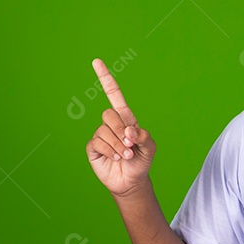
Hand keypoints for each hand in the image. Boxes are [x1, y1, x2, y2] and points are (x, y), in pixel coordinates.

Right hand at [85, 58, 155, 195]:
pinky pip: (97, 142)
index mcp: (125, 119)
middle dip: (121, 131)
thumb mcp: (150, 148)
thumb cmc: (141, 162)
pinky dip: (110, 151)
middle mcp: (111, 124)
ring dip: (118, 145)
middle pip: (109, 114)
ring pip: (104, 130)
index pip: (114, 95)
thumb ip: (144, 137)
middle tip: (130, 146)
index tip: (96, 61)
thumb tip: (129, 131)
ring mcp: (101, 135)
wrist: (132, 181)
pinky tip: (116, 158)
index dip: (105, 79)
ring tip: (126, 156)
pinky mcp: (93, 147)